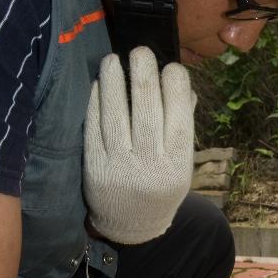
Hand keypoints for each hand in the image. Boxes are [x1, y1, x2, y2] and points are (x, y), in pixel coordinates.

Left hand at [83, 48, 193, 243]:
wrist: (131, 226)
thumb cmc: (160, 187)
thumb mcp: (181, 165)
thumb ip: (182, 127)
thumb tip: (182, 86)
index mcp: (177, 166)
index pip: (180, 119)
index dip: (176, 88)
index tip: (171, 67)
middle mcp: (150, 167)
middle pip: (147, 113)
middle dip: (144, 77)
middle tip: (140, 50)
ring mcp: (120, 168)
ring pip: (116, 117)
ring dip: (115, 83)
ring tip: (113, 59)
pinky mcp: (95, 168)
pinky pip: (94, 130)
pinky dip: (96, 104)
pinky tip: (99, 84)